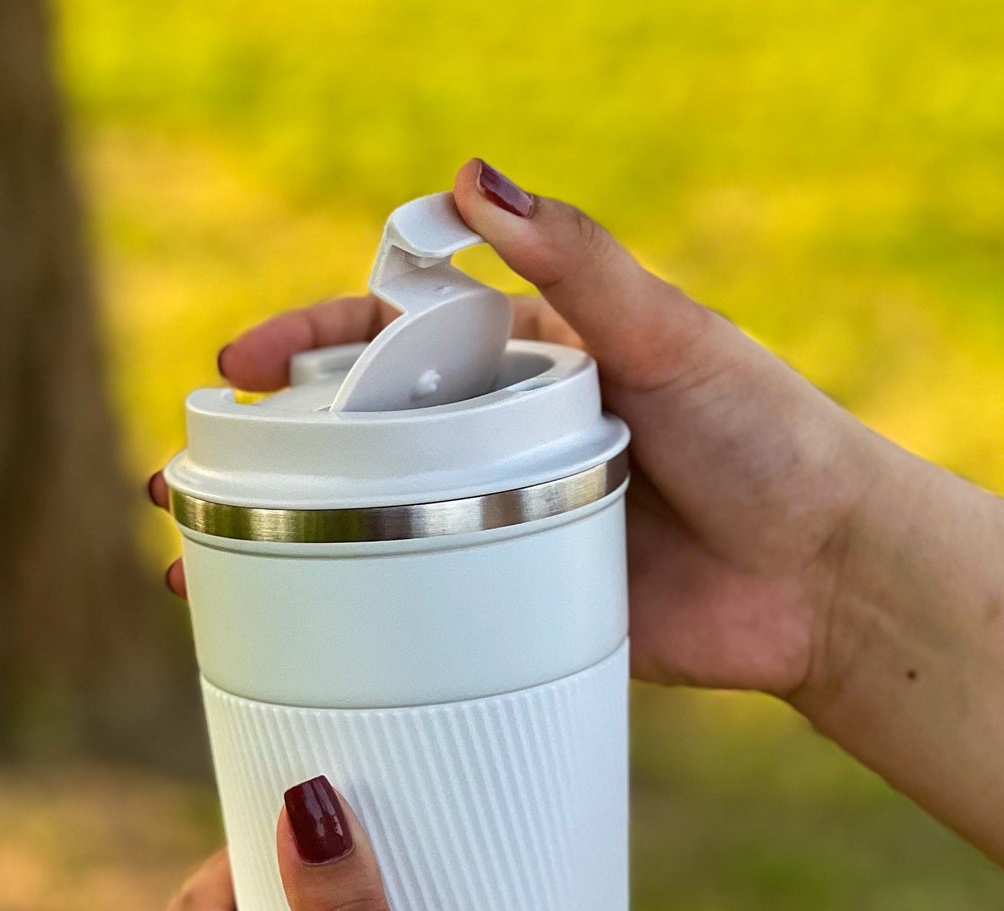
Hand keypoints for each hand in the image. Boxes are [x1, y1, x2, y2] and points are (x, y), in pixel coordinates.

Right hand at [152, 157, 892, 701]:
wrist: (824, 577)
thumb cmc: (766, 439)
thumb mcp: (674, 340)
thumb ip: (580, 267)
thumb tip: (473, 179)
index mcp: (523, 367)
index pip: (386, 341)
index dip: (302, 348)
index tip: (231, 370)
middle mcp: (500, 446)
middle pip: (356, 442)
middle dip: (264, 459)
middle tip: (179, 487)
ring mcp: (504, 532)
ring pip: (372, 533)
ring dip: (284, 547)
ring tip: (200, 570)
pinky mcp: (522, 609)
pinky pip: (427, 612)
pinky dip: (361, 623)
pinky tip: (297, 639)